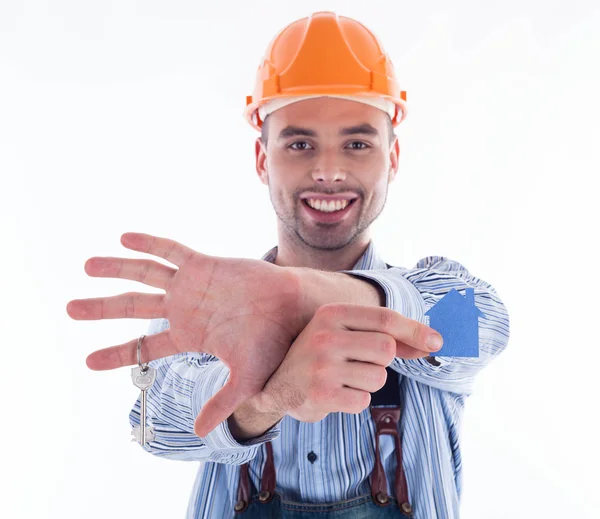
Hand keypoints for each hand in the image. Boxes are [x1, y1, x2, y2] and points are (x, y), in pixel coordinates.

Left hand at [66, 232, 305, 435]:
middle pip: (133, 307)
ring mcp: (192, 286)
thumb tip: (197, 432)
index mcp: (188, 337)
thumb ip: (221, 402)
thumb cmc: (271, 344)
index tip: (88, 362)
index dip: (116, 353)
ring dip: (117, 269)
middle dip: (101, 309)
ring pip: (145, 275)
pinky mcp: (204, 265)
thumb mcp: (245, 379)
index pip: (144, 348)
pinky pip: (172, 251)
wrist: (291, 309)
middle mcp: (183, 310)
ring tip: (87, 266)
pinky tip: (124, 237)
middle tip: (70, 310)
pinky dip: (149, 244)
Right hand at [255, 302, 441, 422]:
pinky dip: (355, 400)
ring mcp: (322, 365)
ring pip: (378, 377)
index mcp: (331, 313)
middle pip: (386, 349)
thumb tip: (431, 343)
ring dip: (368, 383)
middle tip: (359, 363)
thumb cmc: (319, 356)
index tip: (438, 341)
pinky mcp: (322, 394)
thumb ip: (385, 336)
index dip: (415, 330)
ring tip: (343, 379)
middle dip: (381, 361)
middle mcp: (325, 335)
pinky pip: (364, 400)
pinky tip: (335, 394)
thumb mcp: (345, 335)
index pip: (384, 318)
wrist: (276, 386)